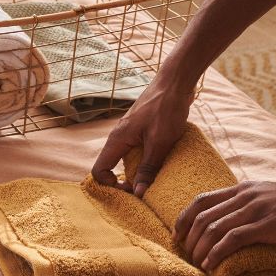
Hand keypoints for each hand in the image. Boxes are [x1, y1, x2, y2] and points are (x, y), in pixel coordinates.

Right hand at [91, 78, 192, 196]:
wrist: (176, 82)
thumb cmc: (166, 109)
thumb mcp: (159, 143)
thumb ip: (148, 168)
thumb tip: (139, 193)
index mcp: (117, 140)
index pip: (99, 170)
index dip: (110, 185)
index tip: (131, 190)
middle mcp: (119, 136)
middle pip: (114, 167)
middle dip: (128, 180)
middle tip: (148, 187)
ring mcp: (130, 132)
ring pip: (128, 159)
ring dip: (141, 170)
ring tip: (158, 175)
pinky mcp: (142, 129)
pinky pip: (139, 150)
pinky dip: (148, 158)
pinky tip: (164, 160)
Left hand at [174, 179, 275, 270]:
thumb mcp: (269, 194)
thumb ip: (252, 203)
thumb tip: (240, 220)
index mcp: (242, 189)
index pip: (202, 200)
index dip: (184, 218)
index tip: (178, 235)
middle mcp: (243, 196)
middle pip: (202, 216)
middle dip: (189, 238)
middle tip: (187, 255)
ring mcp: (253, 210)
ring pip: (213, 229)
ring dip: (200, 249)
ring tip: (198, 264)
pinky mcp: (264, 225)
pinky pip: (231, 239)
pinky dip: (216, 254)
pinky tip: (211, 266)